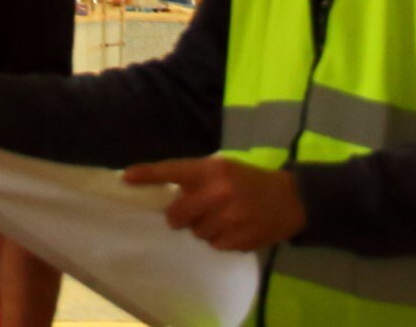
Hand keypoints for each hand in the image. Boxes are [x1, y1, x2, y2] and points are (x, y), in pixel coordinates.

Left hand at [123, 157, 307, 252]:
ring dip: (203, 228)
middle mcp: (219, 192)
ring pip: (196, 233)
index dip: (148, 175)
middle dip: (180, 216)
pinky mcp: (239, 239)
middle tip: (192, 212)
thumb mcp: (224, 169)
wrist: (290, 199)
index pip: (173, 171)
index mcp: (213, 169)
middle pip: (177, 214)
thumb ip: (198, 178)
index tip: (126, 177)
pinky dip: (220, 239)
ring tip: (222, 218)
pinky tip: (234, 228)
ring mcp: (229, 218)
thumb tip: (168, 196)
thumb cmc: (250, 181)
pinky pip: (214, 245)